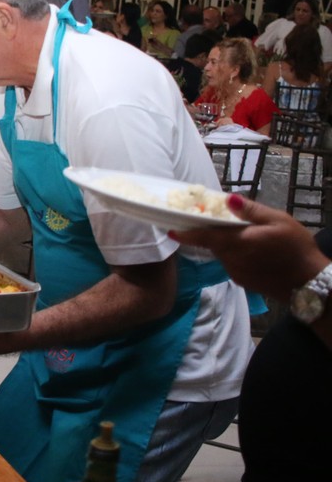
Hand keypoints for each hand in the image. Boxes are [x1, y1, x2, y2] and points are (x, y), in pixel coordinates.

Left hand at [170, 194, 328, 301]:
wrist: (310, 283)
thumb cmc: (297, 248)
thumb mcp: (278, 221)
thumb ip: (250, 210)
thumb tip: (227, 198)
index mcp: (237, 242)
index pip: (204, 237)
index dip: (186, 234)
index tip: (170, 230)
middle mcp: (232, 259)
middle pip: (213, 244)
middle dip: (212, 233)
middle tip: (220, 220)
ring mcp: (237, 273)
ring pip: (223, 254)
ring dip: (228, 244)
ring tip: (248, 236)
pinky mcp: (244, 282)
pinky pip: (233, 264)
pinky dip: (237, 256)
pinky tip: (255, 253)